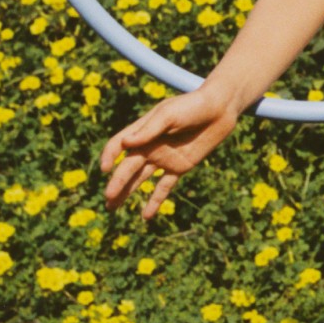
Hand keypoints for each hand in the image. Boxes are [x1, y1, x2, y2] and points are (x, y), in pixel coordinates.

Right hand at [99, 81, 241, 220]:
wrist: (219, 110)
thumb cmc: (192, 106)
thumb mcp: (168, 115)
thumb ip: (149, 130)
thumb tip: (126, 143)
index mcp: (142, 131)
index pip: (118, 145)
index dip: (109, 156)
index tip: (104, 169)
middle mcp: (149, 147)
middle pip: (128, 168)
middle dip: (117, 183)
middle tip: (108, 199)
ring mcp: (164, 159)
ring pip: (141, 180)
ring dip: (127, 193)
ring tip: (113, 208)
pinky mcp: (179, 168)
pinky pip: (164, 187)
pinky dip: (155, 201)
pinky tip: (146, 216)